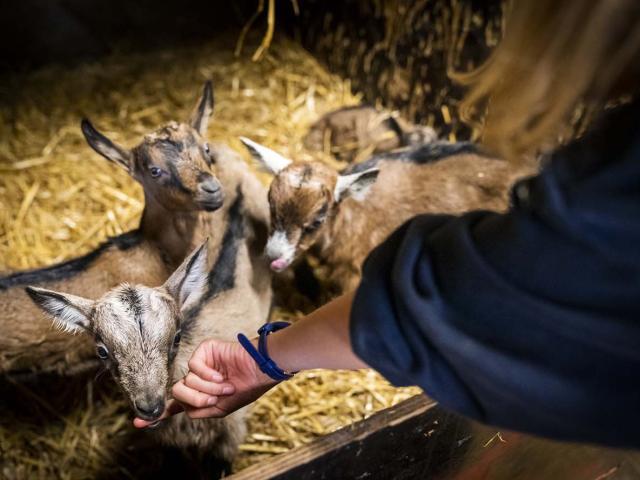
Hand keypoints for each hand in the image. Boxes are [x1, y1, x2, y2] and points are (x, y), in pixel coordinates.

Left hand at [133, 338, 276, 427]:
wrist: (258, 372)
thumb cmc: (245, 389)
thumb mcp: (220, 409)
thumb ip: (197, 409)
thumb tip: (180, 407)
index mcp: (199, 395)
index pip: (174, 406)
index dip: (157, 414)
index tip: (138, 423)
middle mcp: (196, 380)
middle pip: (178, 393)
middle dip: (196, 399)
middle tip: (214, 399)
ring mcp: (199, 364)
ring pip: (186, 382)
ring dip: (207, 388)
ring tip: (225, 385)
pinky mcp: (204, 351)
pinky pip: (193, 368)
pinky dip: (207, 375)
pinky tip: (221, 374)